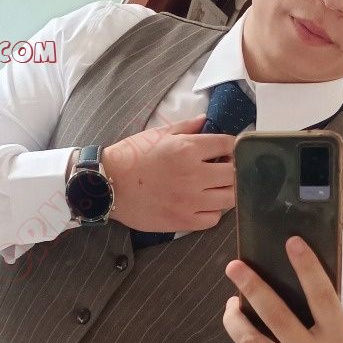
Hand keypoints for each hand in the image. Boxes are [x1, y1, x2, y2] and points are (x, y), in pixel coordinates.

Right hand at [101, 116, 235, 232]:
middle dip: (232, 169)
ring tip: (216, 188)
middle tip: (223, 170)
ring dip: (227, 191)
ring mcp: (190, 201)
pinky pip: (212, 219)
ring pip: (229, 199)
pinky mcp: (183, 221)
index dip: (230, 146)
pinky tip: (204, 204)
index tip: (225, 151)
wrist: (109, 185)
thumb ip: (185, 127)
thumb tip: (205, 121)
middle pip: (234, 174)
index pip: (228, 144)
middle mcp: (194, 175)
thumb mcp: (157, 134)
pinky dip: (213, 212)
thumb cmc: (131, 157)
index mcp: (188, 149)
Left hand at [222, 236, 342, 342]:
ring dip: (234, 319)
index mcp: (338, 341)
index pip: (322, 296)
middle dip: (252, 287)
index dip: (307, 267)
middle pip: (275, 315)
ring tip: (231, 305)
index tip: (292, 243)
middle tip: (234, 266)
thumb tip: (291, 289)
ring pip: (249, 341)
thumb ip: (323, 323)